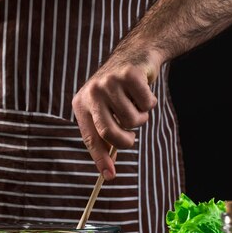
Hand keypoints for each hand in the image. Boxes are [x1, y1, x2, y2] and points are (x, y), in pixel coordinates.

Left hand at [72, 49, 160, 179]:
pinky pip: (146, 104)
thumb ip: (105, 137)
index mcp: (81, 104)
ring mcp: (110, 82)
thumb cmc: (120, 91)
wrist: (135, 55)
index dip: (100, 159)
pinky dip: (150, 102)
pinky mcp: (129, 74)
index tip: (109, 177)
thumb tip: (107, 171)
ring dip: (141, 117)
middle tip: (131, 138)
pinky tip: (143, 90)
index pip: (90, 138)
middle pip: (109, 132)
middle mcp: (92, 93)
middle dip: (125, 141)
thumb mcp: (106, 111)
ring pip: (132, 120)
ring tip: (136, 104)